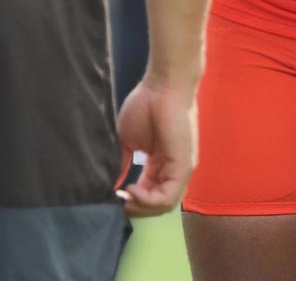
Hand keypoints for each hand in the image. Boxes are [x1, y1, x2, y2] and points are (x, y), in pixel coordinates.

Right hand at [115, 76, 197, 217]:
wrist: (162, 86)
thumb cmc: (146, 105)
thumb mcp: (128, 141)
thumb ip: (123, 164)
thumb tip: (112, 186)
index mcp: (161, 165)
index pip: (148, 196)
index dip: (130, 201)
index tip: (113, 195)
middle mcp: (173, 170)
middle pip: (156, 206)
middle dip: (134, 209)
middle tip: (117, 201)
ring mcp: (181, 169)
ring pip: (163, 206)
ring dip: (140, 208)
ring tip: (124, 197)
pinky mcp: (183, 166)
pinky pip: (167, 198)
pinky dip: (147, 201)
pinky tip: (132, 189)